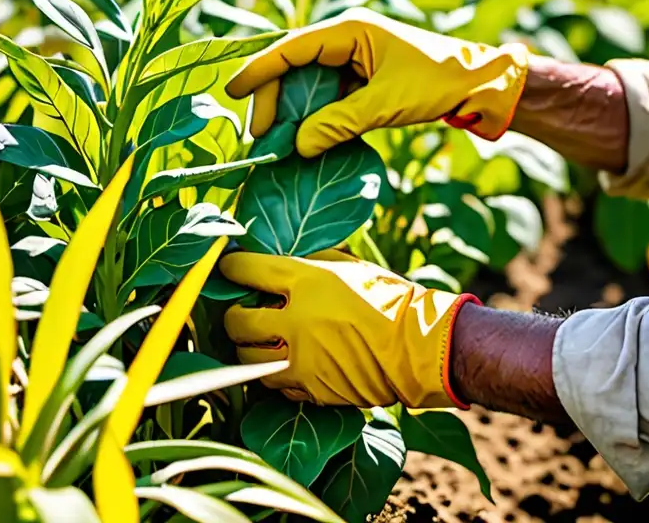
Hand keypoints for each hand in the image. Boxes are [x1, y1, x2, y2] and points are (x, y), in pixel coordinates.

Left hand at [218, 248, 480, 408]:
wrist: (419, 346)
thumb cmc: (390, 299)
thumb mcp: (352, 266)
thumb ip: (314, 261)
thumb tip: (287, 258)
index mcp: (305, 282)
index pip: (246, 270)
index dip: (231, 267)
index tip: (230, 268)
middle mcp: (295, 321)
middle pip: (235, 321)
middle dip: (232, 315)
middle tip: (241, 311)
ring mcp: (300, 360)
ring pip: (247, 359)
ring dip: (248, 348)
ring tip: (259, 341)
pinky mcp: (311, 389)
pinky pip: (276, 385)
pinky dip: (275, 374)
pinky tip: (284, 363)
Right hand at [225, 7, 528, 156]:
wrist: (481, 84)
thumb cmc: (439, 82)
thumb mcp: (387, 104)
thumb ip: (340, 123)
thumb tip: (297, 146)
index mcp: (350, 29)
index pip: (291, 48)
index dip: (259, 71)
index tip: (231, 94)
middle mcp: (348, 38)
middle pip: (294, 66)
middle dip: (275, 100)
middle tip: (261, 137)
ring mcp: (356, 58)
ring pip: (310, 84)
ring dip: (295, 112)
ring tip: (278, 144)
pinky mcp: (365, 79)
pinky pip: (329, 96)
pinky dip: (317, 117)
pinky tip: (307, 141)